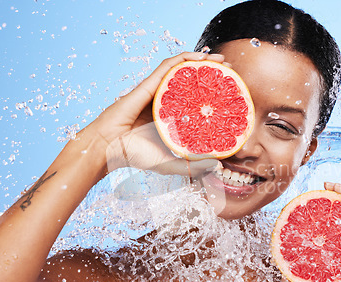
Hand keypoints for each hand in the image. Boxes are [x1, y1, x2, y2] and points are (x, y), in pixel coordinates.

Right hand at [84, 52, 224, 175]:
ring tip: (223, 61)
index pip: (197, 102)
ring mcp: (158, 91)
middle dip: (214, 76)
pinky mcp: (149, 84)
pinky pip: (169, 66)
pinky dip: (185, 58)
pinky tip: (201, 57)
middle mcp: (167, 102)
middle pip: (193, 83)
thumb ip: (191, 166)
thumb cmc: (134, 155)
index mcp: (172, 118)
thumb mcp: (169, 163)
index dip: (215, 97)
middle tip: (233, 74)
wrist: (108, 148)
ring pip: (183, 70)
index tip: (233, 96)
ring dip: (204, 62)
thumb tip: (217, 164)